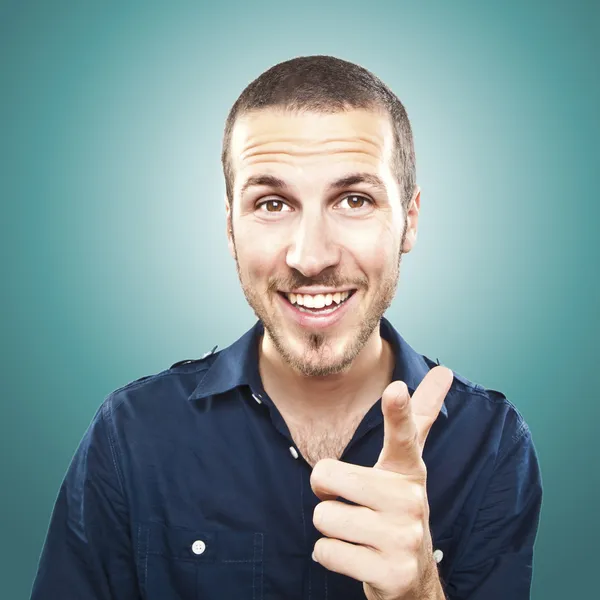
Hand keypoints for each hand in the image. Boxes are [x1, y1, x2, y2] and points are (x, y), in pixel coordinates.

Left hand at [310, 366, 452, 599]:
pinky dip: (330, 556)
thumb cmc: (396, 510)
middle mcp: (411, 500)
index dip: (398, 411)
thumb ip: (415, 420)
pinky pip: (324, 552)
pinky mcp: (391, 573)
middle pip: (326, 476)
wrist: (411, 578)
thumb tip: (444, 371)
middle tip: (352, 504)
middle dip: (326, 493)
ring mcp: (404, 538)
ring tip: (358, 534)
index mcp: (409, 470)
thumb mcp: (405, 467)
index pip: (404, 434)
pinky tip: (357, 557)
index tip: (395, 389)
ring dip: (330, 529)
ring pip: (323, 517)